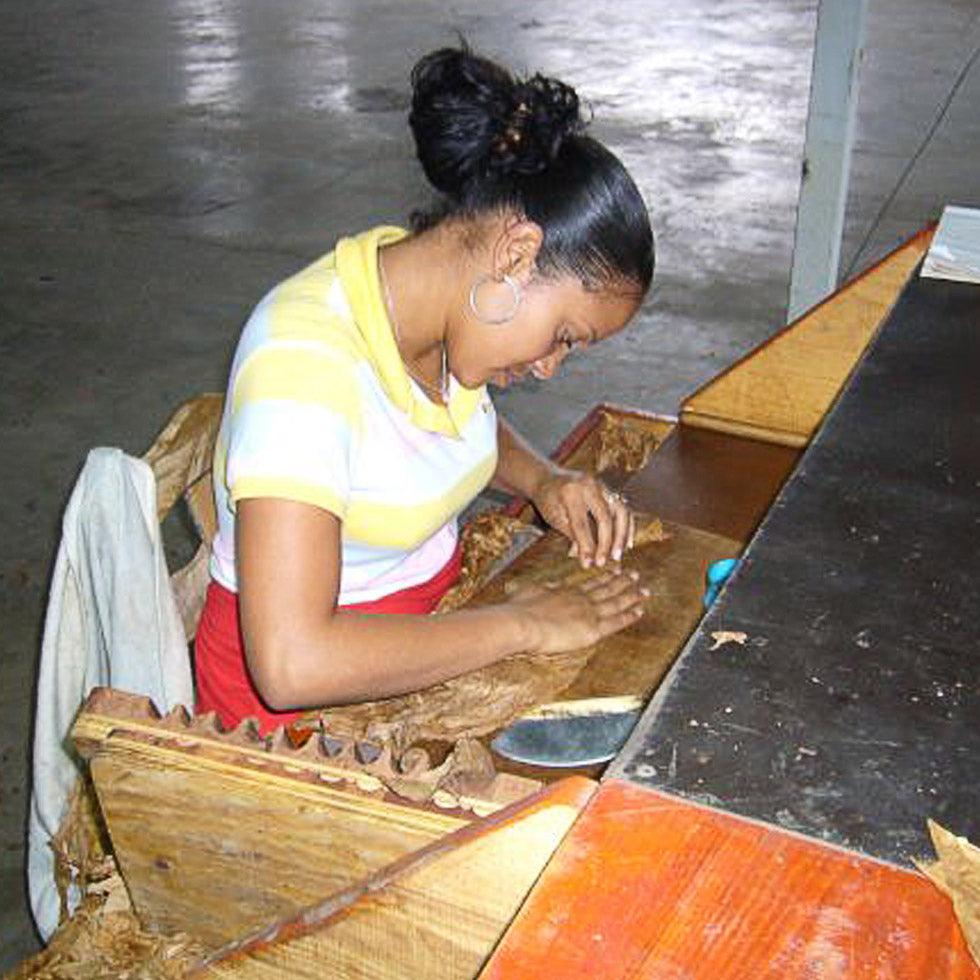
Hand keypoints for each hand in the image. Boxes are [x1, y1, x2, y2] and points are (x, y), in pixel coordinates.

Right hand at [509, 570, 648, 654]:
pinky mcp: (592, 629)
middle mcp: (580, 598)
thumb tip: (548, 585)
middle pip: (606, 588)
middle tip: (635, 574)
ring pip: (616, 602)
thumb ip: (544, 588)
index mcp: (566, 590)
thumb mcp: (530, 590)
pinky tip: (639, 611)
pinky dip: (628, 616)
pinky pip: (616, 621)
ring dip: (631, 595)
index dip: (604, 576)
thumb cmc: (519, 609)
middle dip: (622, 581)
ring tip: (644, 590)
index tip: (615, 568)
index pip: (590, 582)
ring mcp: (588, 612)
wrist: (522, 622)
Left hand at [530, 469, 634, 568]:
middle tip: (603, 562)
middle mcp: (590, 485)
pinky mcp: (610, 490)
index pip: (581, 523)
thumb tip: (587, 557)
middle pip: (605, 516)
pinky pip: (624, 510)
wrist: (550, 478)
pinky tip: (627, 545)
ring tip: (617, 556)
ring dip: (622, 536)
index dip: (586, 545)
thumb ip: (572, 534)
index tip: (588, 563)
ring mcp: (603, 485)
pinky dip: (627, 528)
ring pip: (621, 511)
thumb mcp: (554, 517)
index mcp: (571, 492)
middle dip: (606, 542)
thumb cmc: (549, 501)